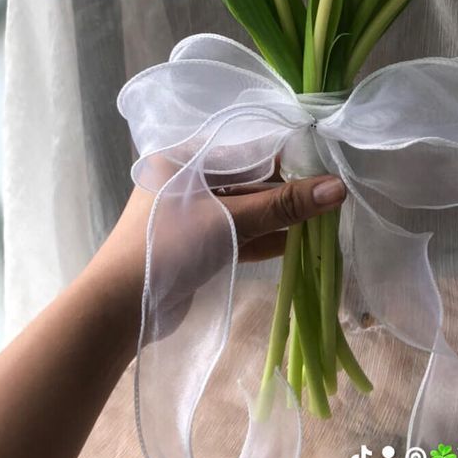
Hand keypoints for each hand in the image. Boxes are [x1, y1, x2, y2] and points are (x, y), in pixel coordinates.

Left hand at [92, 172, 346, 320]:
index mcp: (183, 157)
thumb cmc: (168, 247)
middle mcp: (186, 179)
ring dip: (279, 218)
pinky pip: (238, 234)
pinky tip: (298, 244)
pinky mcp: (197, 244)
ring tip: (323, 222)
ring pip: (246, 209)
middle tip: (330, 199)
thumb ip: (283, 205)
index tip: (327, 169)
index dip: (287, 159)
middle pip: (249, 179)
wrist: (119, 308)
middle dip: (287, 192)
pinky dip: (264, 238)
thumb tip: (339, 188)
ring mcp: (191, 214)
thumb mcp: (230, 220)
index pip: (246, 149)